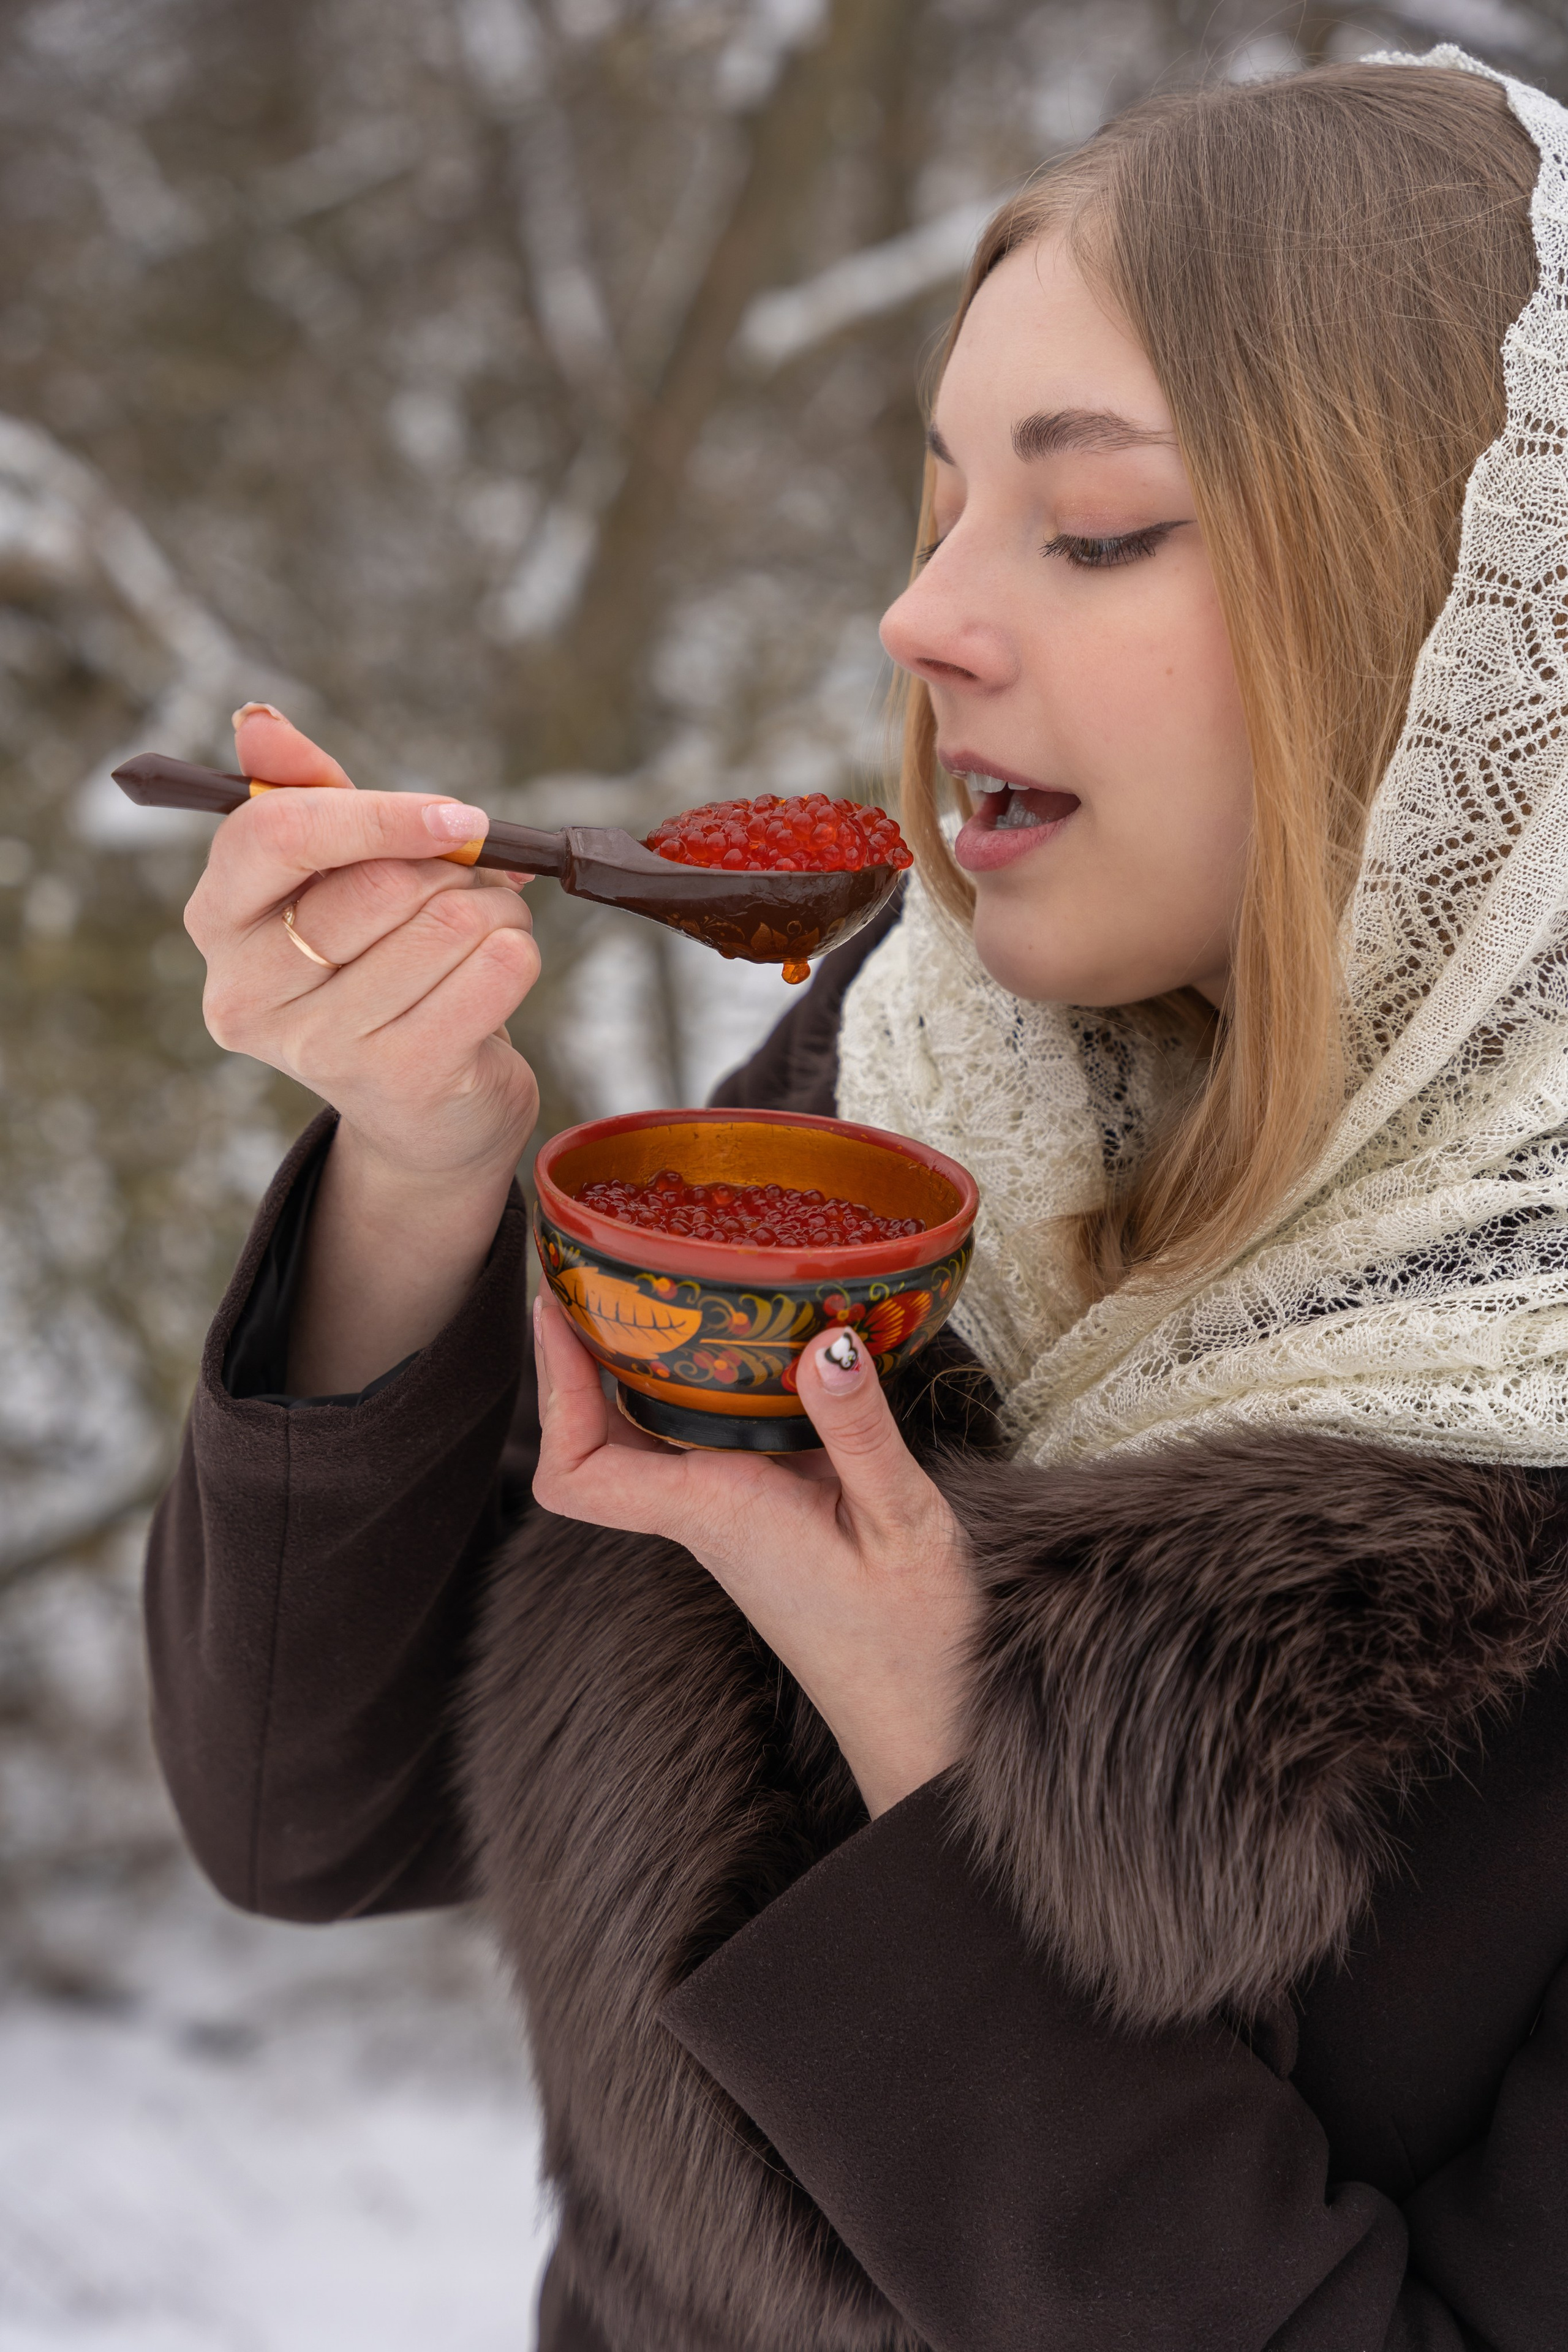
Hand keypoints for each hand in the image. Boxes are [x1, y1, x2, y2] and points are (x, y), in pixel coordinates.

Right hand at [185, 704, 542, 1391]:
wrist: (425, 1113)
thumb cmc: (377, 968)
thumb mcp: (336, 877)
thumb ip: (304, 796)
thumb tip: (258, 722)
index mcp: (219, 922)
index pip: (276, 835)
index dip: (375, 814)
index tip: (454, 817)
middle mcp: (249, 994)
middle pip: (382, 883)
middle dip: (454, 871)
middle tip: (470, 885)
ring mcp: (321, 1048)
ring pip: (451, 924)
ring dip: (495, 912)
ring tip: (481, 935)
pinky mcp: (400, 1081)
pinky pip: (497, 972)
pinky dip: (519, 954)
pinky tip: (498, 974)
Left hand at [531, 1301, 977, 1817]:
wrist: (926, 1712)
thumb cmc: (913, 1637)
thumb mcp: (902, 1522)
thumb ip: (861, 1433)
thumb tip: (827, 1341)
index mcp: (715, 1514)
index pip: (578, 1475)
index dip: (553, 1394)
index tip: (558, 1314)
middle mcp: (704, 1511)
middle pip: (593, 1439)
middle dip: (578, 1355)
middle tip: (594, 1271)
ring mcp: (726, 1512)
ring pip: (642, 1435)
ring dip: (629, 1365)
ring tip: (645, 1283)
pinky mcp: (760, 1508)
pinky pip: (697, 1437)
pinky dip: (693, 1383)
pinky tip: (729, 1340)